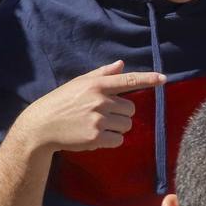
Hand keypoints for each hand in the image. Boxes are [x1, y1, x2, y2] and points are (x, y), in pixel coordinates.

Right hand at [15, 60, 165, 154]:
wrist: (41, 126)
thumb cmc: (61, 102)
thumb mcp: (78, 83)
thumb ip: (102, 74)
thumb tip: (121, 64)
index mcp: (96, 85)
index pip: (127, 80)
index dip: (147, 79)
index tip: (163, 79)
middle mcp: (99, 100)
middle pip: (131, 108)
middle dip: (122, 113)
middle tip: (103, 115)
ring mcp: (98, 119)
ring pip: (126, 125)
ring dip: (117, 127)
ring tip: (96, 125)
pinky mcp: (96, 137)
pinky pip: (119, 140)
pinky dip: (112, 140)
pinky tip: (96, 136)